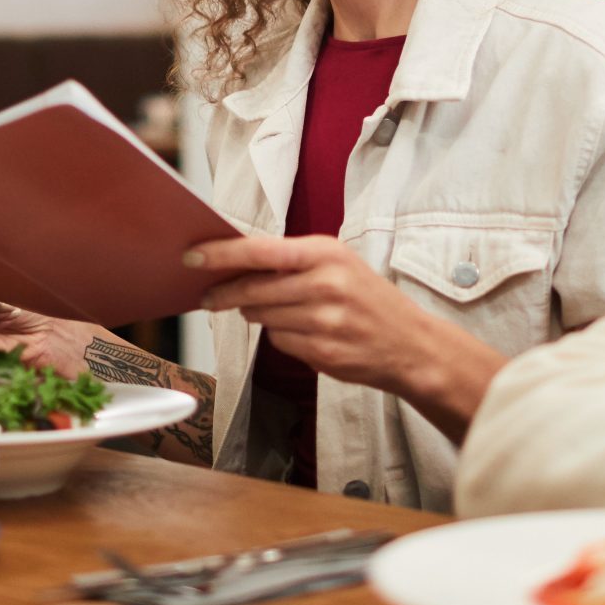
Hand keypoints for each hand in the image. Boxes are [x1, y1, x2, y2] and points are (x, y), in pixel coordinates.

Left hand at [190, 235, 428, 389]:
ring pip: (263, 318)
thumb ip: (291, 261)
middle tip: (208, 296)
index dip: (221, 254)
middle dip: (225, 294)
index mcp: (326, 253)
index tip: (192, 257)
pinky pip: (280, 343)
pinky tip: (306, 333)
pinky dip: (282, 338)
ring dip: (259, 315)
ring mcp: (325, 322)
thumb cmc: (368, 299)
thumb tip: (235, 263)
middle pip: (253, 290)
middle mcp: (326, 285)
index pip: (260, 250)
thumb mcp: (338, 264)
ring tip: (282, 311)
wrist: (412, 345)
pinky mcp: (323, 354)